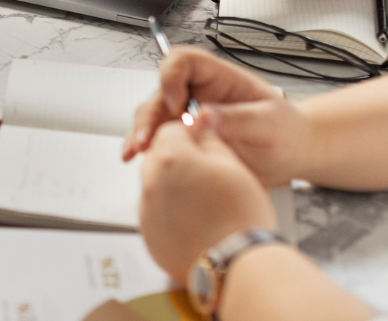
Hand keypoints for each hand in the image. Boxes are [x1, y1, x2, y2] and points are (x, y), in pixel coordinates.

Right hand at [125, 47, 307, 187]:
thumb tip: (205, 116)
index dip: (172, 77)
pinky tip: (141, 160)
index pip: (183, 60)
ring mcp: (188, 117)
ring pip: (153, 116)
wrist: (290, 158)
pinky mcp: (186, 140)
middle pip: (160, 91)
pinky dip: (147, 149)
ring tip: (141, 151)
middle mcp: (198, 94)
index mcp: (218, 78)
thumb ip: (237, 118)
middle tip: (149, 138)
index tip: (177, 104)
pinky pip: (159, 140)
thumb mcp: (269, 122)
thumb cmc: (285, 131)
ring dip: (143, 132)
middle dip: (150, 114)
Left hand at [139, 115, 276, 281]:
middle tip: (210, 175)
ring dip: (174, 187)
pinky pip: (157, 215)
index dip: (191, 135)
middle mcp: (150, 182)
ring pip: (157, 187)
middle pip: (159, 158)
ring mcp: (146, 211)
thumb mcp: (233, 166)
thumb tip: (201, 119)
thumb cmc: (241, 218)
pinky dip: (172, 214)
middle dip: (180, 161)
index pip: (170, 130)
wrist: (239, 267)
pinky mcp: (149, 237)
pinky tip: (198, 223)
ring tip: (207, 204)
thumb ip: (210, 139)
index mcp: (169, 157)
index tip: (205, 144)